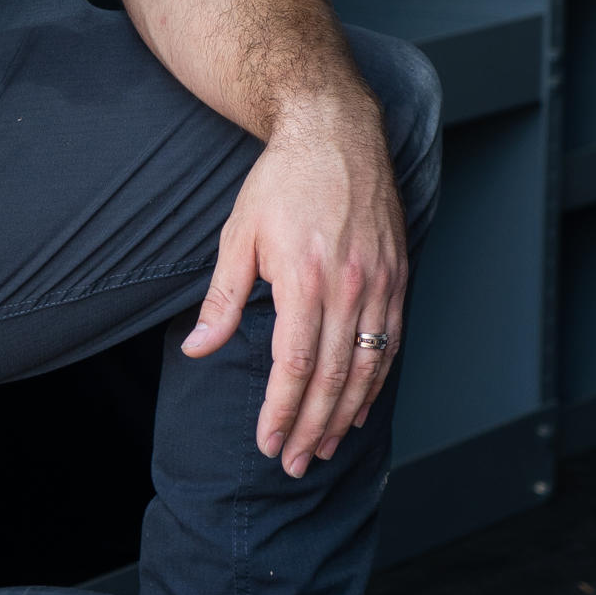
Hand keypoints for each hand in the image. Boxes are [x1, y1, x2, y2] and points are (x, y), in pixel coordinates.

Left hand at [181, 89, 406, 475]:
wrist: (336, 130)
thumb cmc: (282, 181)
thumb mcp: (239, 234)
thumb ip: (223, 297)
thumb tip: (197, 348)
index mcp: (306, 278)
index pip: (296, 365)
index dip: (282, 411)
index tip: (269, 444)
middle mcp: (350, 287)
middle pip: (335, 377)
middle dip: (312, 428)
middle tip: (295, 464)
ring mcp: (381, 283)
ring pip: (368, 368)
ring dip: (346, 415)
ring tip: (325, 448)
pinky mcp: (398, 277)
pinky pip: (391, 343)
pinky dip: (377, 382)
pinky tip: (359, 407)